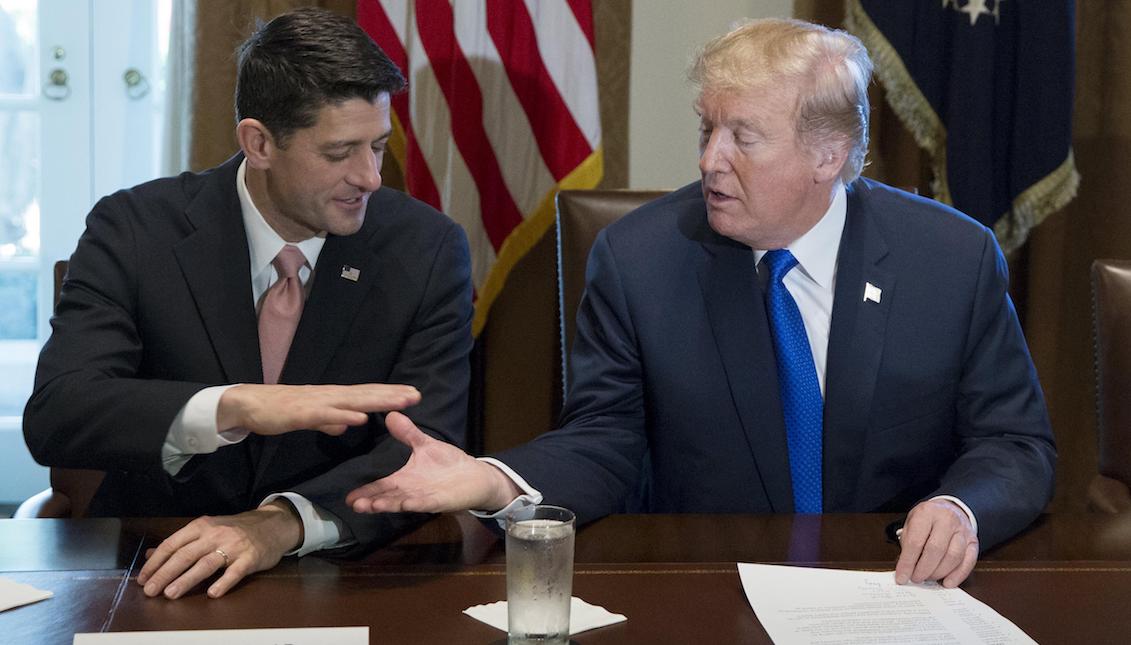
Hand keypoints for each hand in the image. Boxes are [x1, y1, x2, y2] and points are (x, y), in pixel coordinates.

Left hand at [136, 502, 301, 598]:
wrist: (272, 525)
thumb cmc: (235, 530)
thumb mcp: (207, 530)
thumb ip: (180, 543)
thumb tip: (150, 556)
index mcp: (202, 526)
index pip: (173, 544)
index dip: (156, 562)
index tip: (142, 578)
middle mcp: (216, 534)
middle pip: (186, 555)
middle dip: (165, 574)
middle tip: (150, 591)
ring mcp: (234, 546)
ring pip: (206, 564)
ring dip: (186, 580)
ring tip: (171, 594)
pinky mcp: (250, 558)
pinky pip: (234, 572)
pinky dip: (223, 583)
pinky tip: (213, 594)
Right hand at [217, 383, 419, 435]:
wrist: (249, 404)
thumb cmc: (280, 410)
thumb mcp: (310, 418)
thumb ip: (328, 421)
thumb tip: (345, 426)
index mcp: (332, 397)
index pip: (366, 395)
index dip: (389, 395)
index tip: (412, 395)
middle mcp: (329, 396)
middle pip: (366, 395)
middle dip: (392, 395)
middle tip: (417, 395)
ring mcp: (317, 403)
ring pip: (352, 401)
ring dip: (377, 401)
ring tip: (400, 401)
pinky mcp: (302, 413)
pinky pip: (326, 415)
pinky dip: (344, 416)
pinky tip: (361, 418)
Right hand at [345, 412, 520, 513]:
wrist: (475, 475)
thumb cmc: (449, 463)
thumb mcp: (425, 445)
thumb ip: (408, 434)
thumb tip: (391, 414)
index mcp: (406, 479)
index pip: (382, 486)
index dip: (366, 491)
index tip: (349, 497)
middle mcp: (412, 491)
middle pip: (388, 497)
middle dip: (371, 501)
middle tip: (354, 504)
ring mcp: (426, 497)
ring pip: (403, 502)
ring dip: (388, 504)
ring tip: (372, 506)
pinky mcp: (441, 500)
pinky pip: (427, 503)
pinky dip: (416, 503)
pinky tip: (405, 503)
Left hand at [894, 499, 978, 587]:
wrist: (948, 509)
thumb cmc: (927, 519)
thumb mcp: (911, 523)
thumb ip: (907, 544)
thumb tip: (905, 569)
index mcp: (927, 513)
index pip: (916, 541)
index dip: (907, 563)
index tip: (902, 576)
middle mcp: (947, 519)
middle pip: (936, 549)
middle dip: (924, 569)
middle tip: (916, 578)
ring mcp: (963, 530)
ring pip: (953, 557)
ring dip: (939, 573)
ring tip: (928, 578)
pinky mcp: (973, 541)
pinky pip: (968, 561)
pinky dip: (958, 575)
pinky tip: (947, 582)